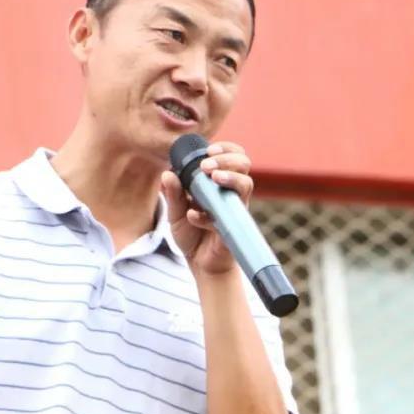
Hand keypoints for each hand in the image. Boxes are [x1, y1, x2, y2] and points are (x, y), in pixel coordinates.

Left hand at [161, 141, 252, 275]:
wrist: (200, 264)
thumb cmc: (192, 235)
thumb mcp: (175, 213)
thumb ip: (173, 195)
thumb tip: (167, 173)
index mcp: (217, 185)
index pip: (232, 157)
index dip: (225, 149)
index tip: (209, 149)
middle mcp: (230, 194)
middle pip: (244, 164)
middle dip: (227, 159)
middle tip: (207, 166)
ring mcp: (233, 210)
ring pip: (246, 184)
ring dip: (230, 177)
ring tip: (213, 178)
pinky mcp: (232, 229)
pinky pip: (225, 218)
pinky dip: (206, 217)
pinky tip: (193, 217)